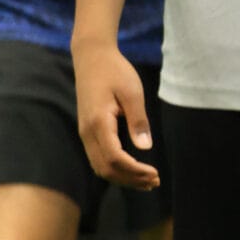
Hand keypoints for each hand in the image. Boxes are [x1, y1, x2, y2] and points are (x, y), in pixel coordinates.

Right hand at [73, 39, 160, 190]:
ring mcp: (85, 133)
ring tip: (146, 180)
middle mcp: (87, 132)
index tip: (155, 173)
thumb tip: (145, 148)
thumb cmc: (114, 71)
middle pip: (106, 169)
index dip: (135, 171)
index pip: (115, 158)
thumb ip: (138, 121)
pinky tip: (131, 169)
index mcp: (99, 123)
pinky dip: (115, 169)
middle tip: (154, 182)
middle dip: (130, 179)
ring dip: (122, 177)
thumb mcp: (132, 92)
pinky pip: (98, 159)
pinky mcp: (87, 131)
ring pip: (100, 167)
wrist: (91, 57)